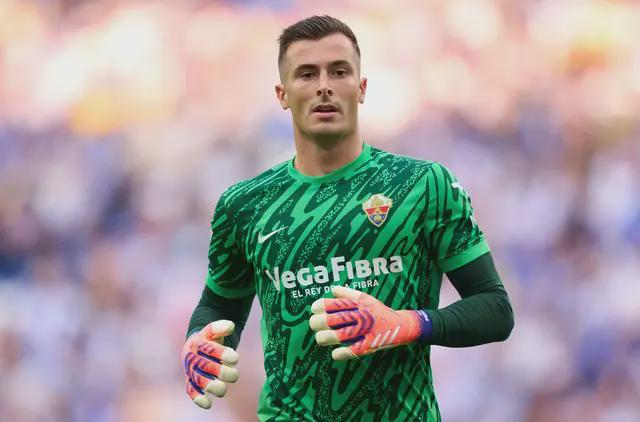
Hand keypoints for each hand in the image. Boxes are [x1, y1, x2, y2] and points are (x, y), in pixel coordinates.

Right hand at [181, 320, 239, 408]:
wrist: (196, 346)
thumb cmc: (210, 338)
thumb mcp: (214, 331)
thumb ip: (220, 327)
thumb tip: (230, 326)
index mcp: (197, 342)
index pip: (208, 349)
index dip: (221, 353)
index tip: (236, 358)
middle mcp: (191, 357)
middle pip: (204, 366)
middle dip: (220, 371)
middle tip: (234, 376)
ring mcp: (190, 370)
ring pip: (197, 379)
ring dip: (209, 386)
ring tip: (222, 389)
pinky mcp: (190, 381)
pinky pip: (191, 390)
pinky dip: (197, 398)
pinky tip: (208, 404)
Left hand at [309, 286, 429, 359]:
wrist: (401, 326)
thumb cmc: (379, 311)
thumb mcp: (366, 298)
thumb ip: (348, 293)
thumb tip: (332, 289)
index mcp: (358, 304)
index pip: (334, 303)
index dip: (319, 306)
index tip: (314, 309)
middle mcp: (361, 316)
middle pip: (333, 319)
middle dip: (318, 322)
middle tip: (314, 324)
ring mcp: (365, 332)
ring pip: (339, 335)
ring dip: (325, 338)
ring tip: (321, 338)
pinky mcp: (369, 346)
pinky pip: (352, 351)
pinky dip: (340, 353)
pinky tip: (335, 353)